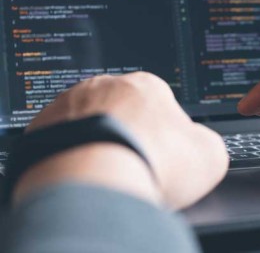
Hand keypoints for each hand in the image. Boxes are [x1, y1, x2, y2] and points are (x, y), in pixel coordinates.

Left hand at [15, 73, 228, 208]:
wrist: (95, 182)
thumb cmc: (153, 163)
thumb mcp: (209, 154)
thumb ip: (208, 141)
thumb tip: (199, 144)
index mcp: (147, 85)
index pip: (158, 103)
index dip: (163, 132)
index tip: (162, 154)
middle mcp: (107, 86)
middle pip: (122, 109)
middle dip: (128, 132)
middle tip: (133, 163)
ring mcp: (72, 102)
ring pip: (90, 120)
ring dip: (98, 140)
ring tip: (106, 170)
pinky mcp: (43, 125)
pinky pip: (61, 137)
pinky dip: (70, 151)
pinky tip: (82, 171)